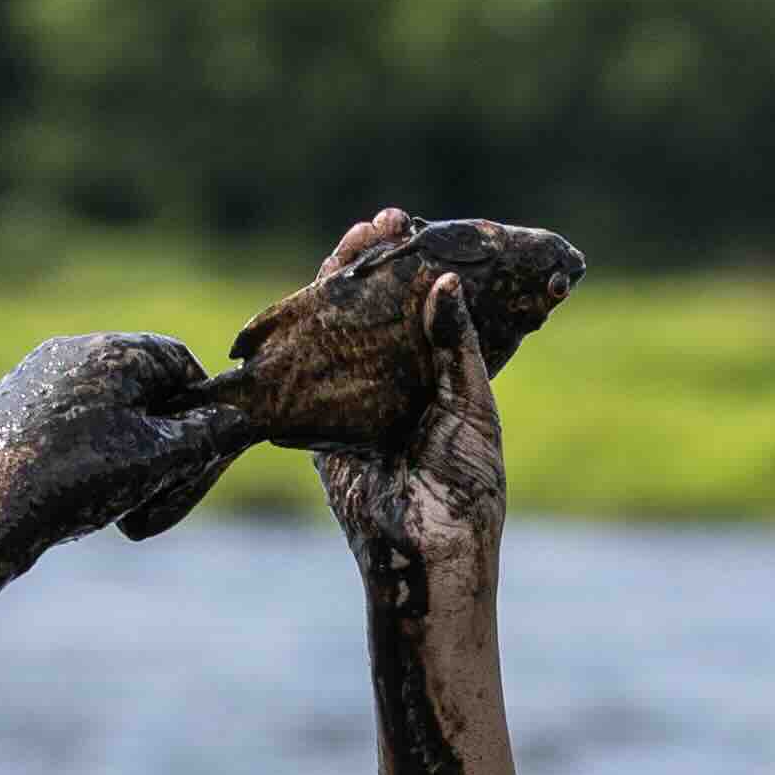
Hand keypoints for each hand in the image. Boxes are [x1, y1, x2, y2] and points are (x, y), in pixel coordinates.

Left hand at [0, 329, 235, 566]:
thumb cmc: (78, 478)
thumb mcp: (157, 459)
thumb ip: (206, 435)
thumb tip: (240, 417)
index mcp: (112, 352)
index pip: (177, 362)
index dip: (199, 406)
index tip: (202, 448)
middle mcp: (69, 351)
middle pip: (136, 385)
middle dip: (157, 431)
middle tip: (160, 482)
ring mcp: (31, 377)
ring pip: (97, 406)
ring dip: (118, 445)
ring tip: (114, 494)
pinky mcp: (4, 408)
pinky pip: (59, 424)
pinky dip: (78, 453)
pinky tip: (70, 492)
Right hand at [315, 219, 507, 590]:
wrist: (425, 551)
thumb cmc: (464, 487)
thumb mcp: (470, 407)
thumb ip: (454, 346)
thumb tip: (443, 282)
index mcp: (439, 376)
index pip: (425, 308)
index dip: (419, 268)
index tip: (418, 230)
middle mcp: (395, 381)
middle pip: (377, 309)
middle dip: (375, 264)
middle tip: (380, 224)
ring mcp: (355, 398)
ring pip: (340, 328)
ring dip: (340, 284)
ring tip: (352, 239)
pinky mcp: (319, 421)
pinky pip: (307, 368)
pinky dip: (304, 331)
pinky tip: (310, 292)